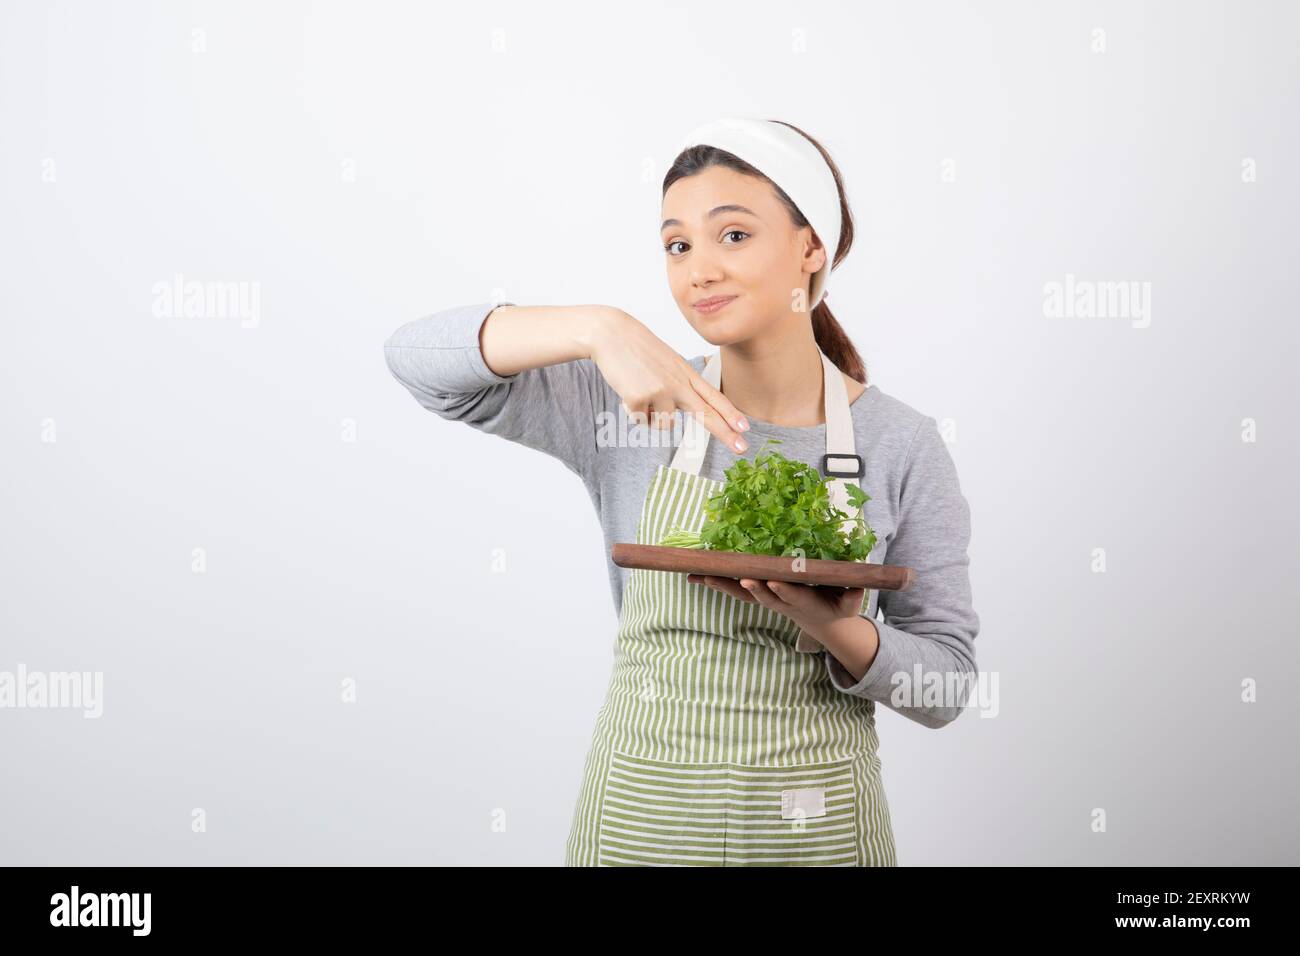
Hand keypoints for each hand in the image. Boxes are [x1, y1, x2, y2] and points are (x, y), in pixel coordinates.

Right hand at [588, 309, 750, 452]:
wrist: (612, 334)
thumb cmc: (638, 350)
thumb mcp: (667, 363)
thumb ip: (677, 388)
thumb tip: (671, 422)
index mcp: (686, 374)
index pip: (714, 396)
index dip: (731, 413)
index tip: (746, 428)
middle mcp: (677, 383)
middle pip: (706, 414)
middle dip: (726, 433)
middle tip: (742, 449)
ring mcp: (659, 391)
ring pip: (664, 425)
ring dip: (652, 416)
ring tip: (641, 392)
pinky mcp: (638, 399)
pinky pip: (640, 422)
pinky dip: (632, 412)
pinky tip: (628, 391)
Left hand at [686, 574, 865, 632]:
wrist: (822, 623)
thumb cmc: (837, 607)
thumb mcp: (848, 605)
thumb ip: (851, 596)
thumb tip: (858, 586)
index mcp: (803, 602)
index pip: (792, 596)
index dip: (781, 590)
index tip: (772, 581)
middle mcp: (781, 603)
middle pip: (762, 596)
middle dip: (749, 588)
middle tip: (738, 578)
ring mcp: (768, 600)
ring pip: (742, 595)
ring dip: (723, 586)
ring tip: (702, 577)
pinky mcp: (758, 595)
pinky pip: (734, 590)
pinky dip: (716, 583)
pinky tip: (695, 575)